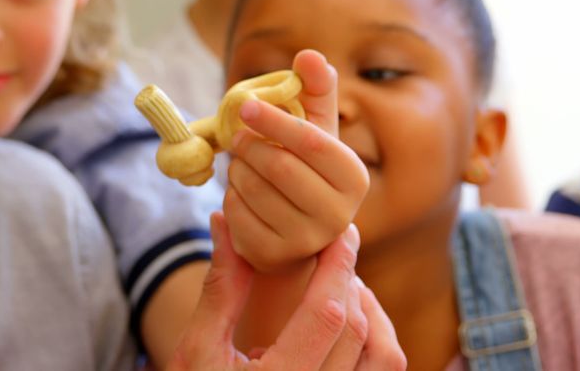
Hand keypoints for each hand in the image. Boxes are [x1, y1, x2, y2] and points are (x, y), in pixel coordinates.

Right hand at [168, 213, 405, 370]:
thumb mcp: (196, 351)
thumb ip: (220, 290)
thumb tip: (225, 222)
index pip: (327, 315)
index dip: (338, 265)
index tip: (341, 231)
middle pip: (356, 330)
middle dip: (350, 281)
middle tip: (333, 252)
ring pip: (383, 356)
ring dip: (371, 313)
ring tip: (345, 287)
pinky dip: (375, 343)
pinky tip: (347, 324)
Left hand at [224, 49, 369, 272]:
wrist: (296, 232)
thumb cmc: (306, 169)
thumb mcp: (315, 130)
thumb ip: (314, 90)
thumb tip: (309, 54)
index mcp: (354, 177)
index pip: (312, 142)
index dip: (276, 120)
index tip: (245, 105)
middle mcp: (339, 214)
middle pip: (280, 167)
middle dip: (250, 145)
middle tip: (236, 136)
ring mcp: (307, 240)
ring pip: (254, 189)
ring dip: (238, 169)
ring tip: (241, 163)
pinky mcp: (275, 255)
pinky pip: (237, 215)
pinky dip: (230, 196)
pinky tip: (240, 192)